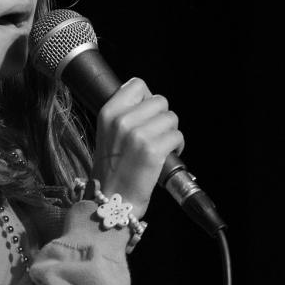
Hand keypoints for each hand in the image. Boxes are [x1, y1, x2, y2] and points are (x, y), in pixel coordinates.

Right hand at [90, 78, 184, 219]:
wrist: (111, 200)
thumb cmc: (111, 168)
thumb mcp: (107, 133)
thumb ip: (123, 114)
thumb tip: (147, 99)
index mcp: (108, 112)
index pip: (138, 84)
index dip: (147, 98)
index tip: (146, 115)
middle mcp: (122, 120)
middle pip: (160, 101)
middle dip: (162, 117)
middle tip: (155, 134)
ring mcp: (138, 135)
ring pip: (171, 118)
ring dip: (171, 132)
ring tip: (161, 146)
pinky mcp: (154, 150)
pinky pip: (177, 136)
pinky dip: (177, 146)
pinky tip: (167, 155)